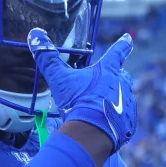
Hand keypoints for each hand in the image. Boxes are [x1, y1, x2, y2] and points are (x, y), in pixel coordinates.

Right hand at [28, 29, 136, 151]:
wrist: (92, 132)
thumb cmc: (76, 101)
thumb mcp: (59, 79)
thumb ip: (47, 58)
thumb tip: (35, 34)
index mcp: (108, 70)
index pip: (117, 51)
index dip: (123, 44)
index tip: (128, 37)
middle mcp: (123, 84)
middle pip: (121, 76)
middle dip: (113, 78)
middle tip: (99, 87)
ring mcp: (129, 103)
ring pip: (123, 97)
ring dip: (112, 100)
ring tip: (97, 109)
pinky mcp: (130, 122)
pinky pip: (124, 118)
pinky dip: (115, 119)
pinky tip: (103, 124)